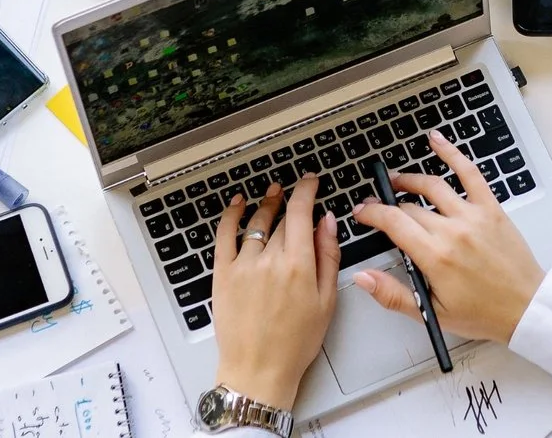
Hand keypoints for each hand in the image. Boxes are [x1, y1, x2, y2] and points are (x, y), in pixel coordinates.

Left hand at [211, 178, 337, 410]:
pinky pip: (224, 236)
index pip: (302, 212)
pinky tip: (237, 204)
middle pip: (282, 220)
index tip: (310, 181)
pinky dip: (230, 216)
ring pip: (256, 223)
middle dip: (291, 204)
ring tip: (272, 195)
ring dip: (266, 205)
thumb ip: (328, 257)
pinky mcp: (223, 275)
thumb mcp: (326, 301)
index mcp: (299, 266)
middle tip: (296, 195)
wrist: (258, 369)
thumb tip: (328, 224)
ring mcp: (243, 266)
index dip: (307, 191)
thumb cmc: (294, 343)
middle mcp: (269, 260)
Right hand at [349, 130, 546, 343]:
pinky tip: (436, 141)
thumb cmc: (483, 313)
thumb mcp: (432, 313)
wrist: (525, 307)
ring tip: (396, 180)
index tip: (362, 213)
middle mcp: (453, 231)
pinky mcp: (491, 209)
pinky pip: (470, 174)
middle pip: (409, 207)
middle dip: (387, 203)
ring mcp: (473, 216)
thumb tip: (363, 278)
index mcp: (436, 257)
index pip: (393, 222)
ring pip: (432, 186)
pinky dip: (452, 154)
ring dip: (410, 179)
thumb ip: (393, 294)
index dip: (372, 214)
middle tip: (377, 205)